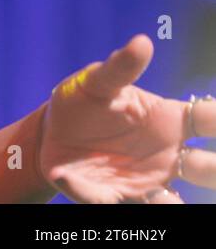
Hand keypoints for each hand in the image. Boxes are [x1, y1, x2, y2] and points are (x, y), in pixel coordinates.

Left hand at [37, 34, 214, 202]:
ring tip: (169, 201)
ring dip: (173, 203)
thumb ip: (120, 67)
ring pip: (174, 201)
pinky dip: (106, 201)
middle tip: (207, 169)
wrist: (49, 134)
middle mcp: (167, 155)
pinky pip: (122, 207)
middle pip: (207, 169)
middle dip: (213, 171)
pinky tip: (91, 190)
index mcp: (169, 121)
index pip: (209, 121)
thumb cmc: (82, 102)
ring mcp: (147, 180)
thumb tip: (142, 42)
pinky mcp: (118, 196)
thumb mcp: (96, 82)